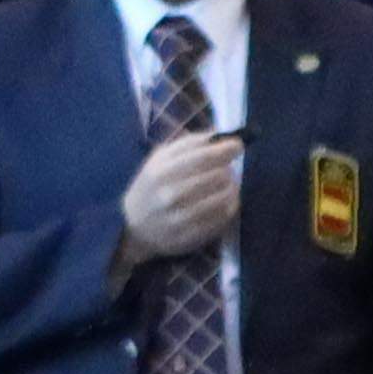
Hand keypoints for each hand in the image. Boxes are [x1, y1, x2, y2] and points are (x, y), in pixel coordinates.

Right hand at [117, 127, 242, 262]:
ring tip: (229, 184)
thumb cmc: (151, 186)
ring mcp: (181, 219)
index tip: (238, 145)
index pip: (202, 156)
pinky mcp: (191, 237)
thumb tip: (218, 136)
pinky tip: (227, 201)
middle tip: (229, 168)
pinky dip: (230, 206)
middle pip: (216, 176)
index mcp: (162, 172)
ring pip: (222, 199)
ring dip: (232, 188)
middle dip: (228, 169)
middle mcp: (170, 195)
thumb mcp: (159, 159)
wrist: (134, 228)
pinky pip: (221, 219)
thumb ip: (187, 145)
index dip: (225, 149)